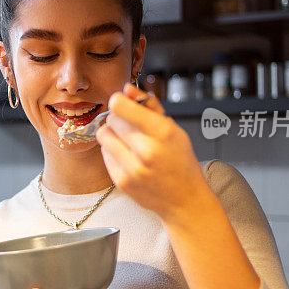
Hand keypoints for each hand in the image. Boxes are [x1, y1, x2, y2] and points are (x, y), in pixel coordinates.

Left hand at [96, 83, 216, 225]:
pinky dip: (113, 152)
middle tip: (130, 126)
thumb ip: (149, 106)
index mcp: (162, 132)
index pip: (120, 106)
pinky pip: (104, 154)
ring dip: (112, 134)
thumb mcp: (173, 129)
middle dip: (119, 118)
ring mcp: (132, 168)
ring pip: (103, 136)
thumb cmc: (180, 161)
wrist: (185, 200)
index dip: (118, 100)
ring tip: (127, 140)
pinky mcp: (121, 181)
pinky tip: (128, 157)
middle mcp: (146, 150)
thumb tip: (127, 89)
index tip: (122, 103)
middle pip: (111, 119)